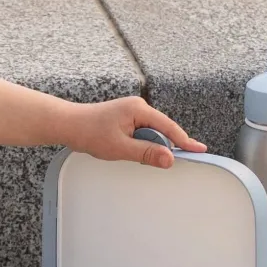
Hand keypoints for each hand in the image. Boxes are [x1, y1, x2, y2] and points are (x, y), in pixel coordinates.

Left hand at [67, 96, 205, 168]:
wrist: (67, 124)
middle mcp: (138, 108)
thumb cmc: (89, 131)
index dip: (184, 141)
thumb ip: (147, 153)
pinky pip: (141, 133)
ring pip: (150, 134)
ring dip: (144, 146)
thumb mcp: (120, 147)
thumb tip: (169, 158)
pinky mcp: (126, 119)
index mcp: (139, 109)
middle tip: (143, 157)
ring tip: (122, 149)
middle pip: (161, 131)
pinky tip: (126, 148)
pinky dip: (139, 143)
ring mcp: (132, 113)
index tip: (199, 150)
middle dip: (157, 146)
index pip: (169, 127)